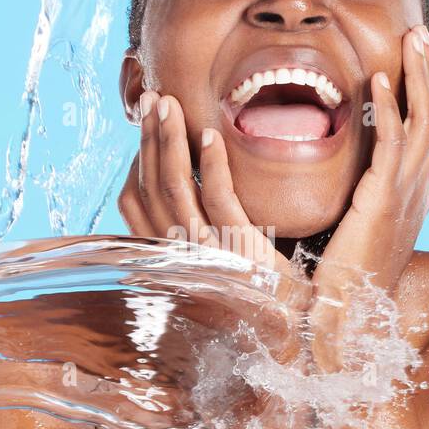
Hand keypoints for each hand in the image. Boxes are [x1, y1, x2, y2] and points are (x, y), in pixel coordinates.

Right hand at [118, 90, 297, 277]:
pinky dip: (212, 163)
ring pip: (174, 188)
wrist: (295, 329)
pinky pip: (218, 198)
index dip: (136, 161)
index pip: (133, 203)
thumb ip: (196, 232)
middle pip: (150, 188)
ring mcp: (206, 254)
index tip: (146, 126)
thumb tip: (186, 191)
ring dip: (171, 140)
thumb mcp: (216, 261)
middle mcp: (179, 256)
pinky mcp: (239, 250)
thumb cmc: (260, 293)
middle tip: (154, 99)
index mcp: (168, 257)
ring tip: (172, 104)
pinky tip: (212, 135)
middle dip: (149, 138)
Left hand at [310, 24, 428, 367]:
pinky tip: (378, 80)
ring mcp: (406, 198)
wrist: (343, 324)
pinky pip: (394, 148)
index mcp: (413, 198)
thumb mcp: (354, 233)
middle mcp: (419, 194)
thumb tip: (343, 184)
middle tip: (419, 34)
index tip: (418, 60)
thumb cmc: (339, 286)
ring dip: (420, 77)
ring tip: (410, 40)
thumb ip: (356, 203)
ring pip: (427, 124)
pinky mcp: (382, 205)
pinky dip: (391, 109)